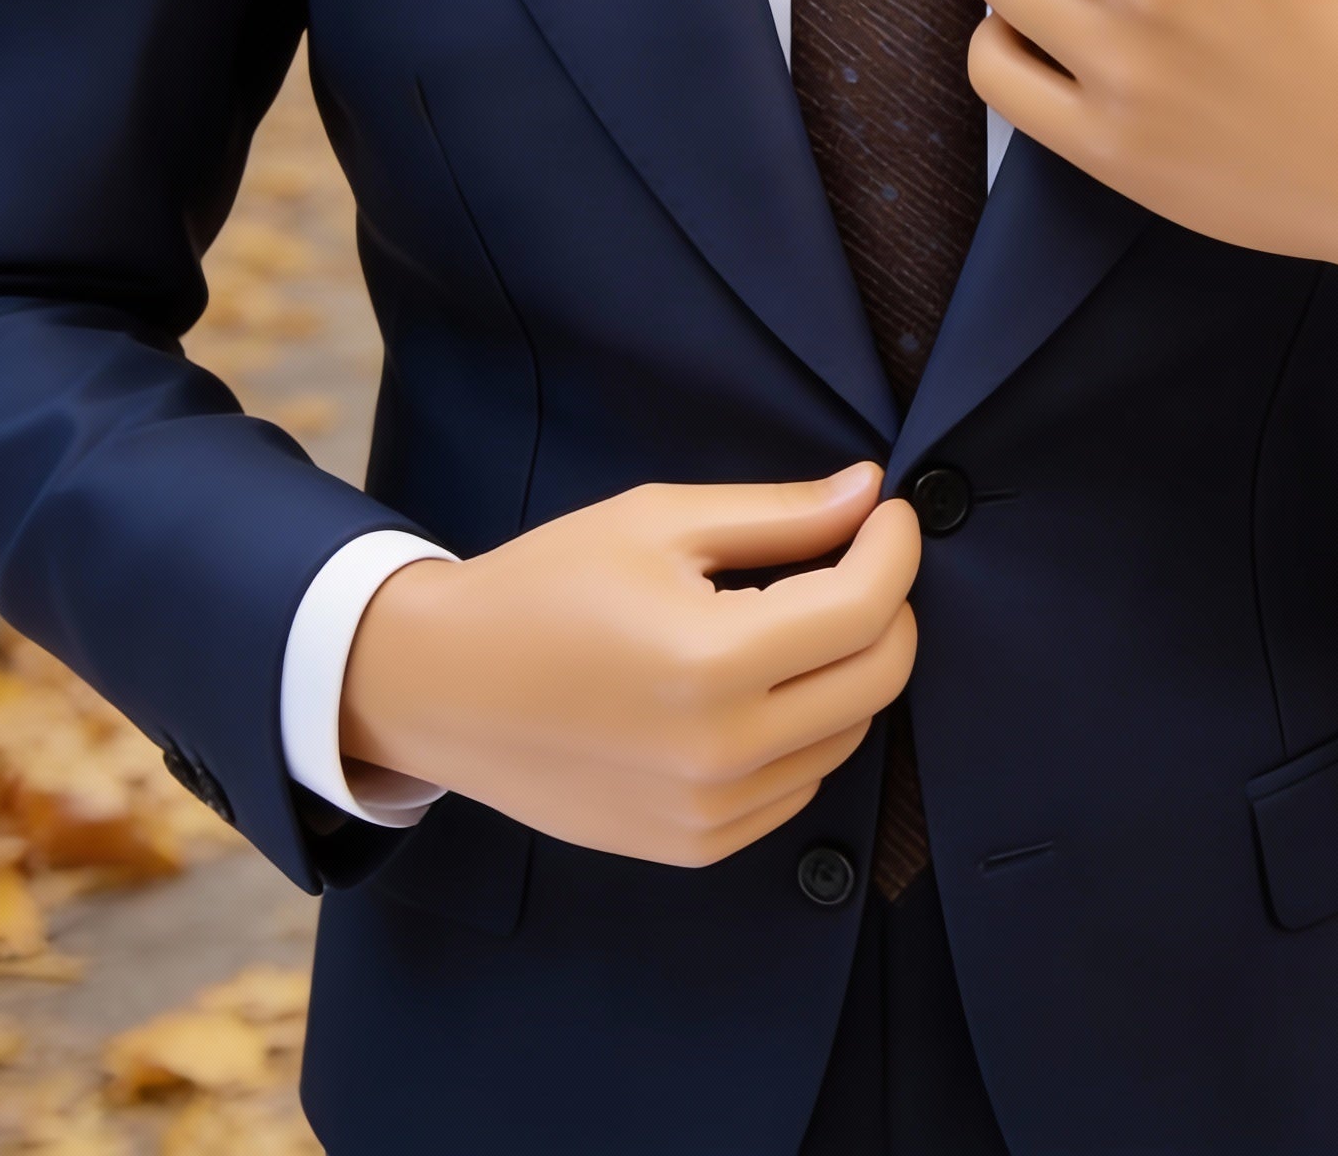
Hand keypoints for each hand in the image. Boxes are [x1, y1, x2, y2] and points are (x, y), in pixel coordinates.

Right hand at [338, 464, 918, 866]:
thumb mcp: (658, 522)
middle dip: (890, 606)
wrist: (441, 688)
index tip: (889, 511)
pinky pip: (800, 783)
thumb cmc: (544, 586)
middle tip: (857, 557)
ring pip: (850, 733)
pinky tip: (759, 682)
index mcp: (711, 661)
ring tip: (798, 616)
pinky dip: (807, 728)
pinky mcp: (697, 845)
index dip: (895, 546)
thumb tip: (870, 492)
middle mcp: (722, 751)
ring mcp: (711, 811)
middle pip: (880, 677)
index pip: (866, 606)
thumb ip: (778, 514)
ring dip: (850, 668)